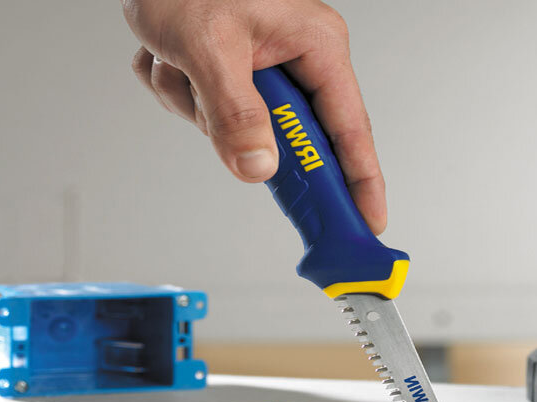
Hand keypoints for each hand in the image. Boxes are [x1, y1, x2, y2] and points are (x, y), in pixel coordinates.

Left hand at [123, 0, 386, 233]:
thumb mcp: (207, 45)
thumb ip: (234, 112)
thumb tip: (259, 167)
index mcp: (316, 45)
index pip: (349, 129)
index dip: (361, 181)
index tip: (367, 222)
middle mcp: (297, 59)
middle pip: (286, 137)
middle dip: (233, 127)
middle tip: (209, 112)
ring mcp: (264, 70)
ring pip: (238, 130)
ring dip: (195, 104)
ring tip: (177, 63)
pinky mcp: (234, 77)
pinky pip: (210, 115)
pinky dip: (180, 93)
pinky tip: (169, 59)